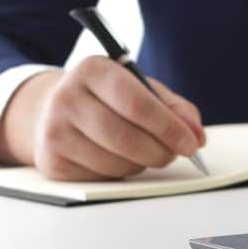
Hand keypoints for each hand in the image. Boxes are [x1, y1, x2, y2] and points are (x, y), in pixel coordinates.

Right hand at [0, 56, 205, 180]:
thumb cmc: (105, 99)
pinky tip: (115, 159)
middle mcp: (66, 97)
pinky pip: (100, 179)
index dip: (168, 127)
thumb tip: (196, 137)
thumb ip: (175, 109)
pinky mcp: (51, 161)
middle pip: (126, 137)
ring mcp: (54, 130)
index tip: (190, 144)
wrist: (51, 109)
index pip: (136, 103)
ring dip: (140, 165)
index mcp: (92, 69)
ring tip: (139, 152)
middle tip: (173, 154)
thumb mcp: (139, 89)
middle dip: (160, 152)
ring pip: (115, 163)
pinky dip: (118, 174)